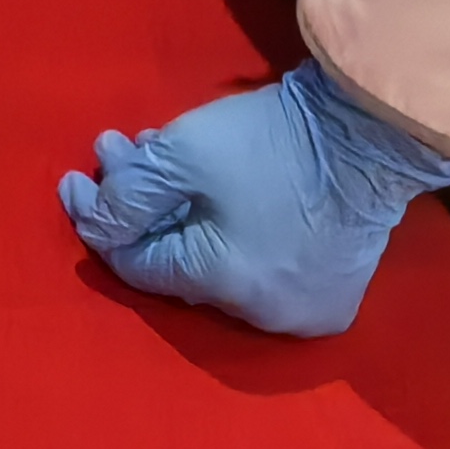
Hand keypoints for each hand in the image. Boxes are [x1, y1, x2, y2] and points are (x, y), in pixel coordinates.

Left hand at [59, 64, 449, 338]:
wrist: (373, 132)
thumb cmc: (271, 142)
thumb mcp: (181, 155)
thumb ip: (127, 195)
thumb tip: (94, 222)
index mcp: (226, 288)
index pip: (138, 264)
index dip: (100, 220)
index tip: (76, 178)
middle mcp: (265, 317)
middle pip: (178, 264)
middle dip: (143, 208)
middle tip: (121, 156)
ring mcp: (305, 311)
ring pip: (219, 268)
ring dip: (185, 219)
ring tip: (163, 165)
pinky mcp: (334, 295)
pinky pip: (262, 269)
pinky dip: (232, 235)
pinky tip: (216, 194)